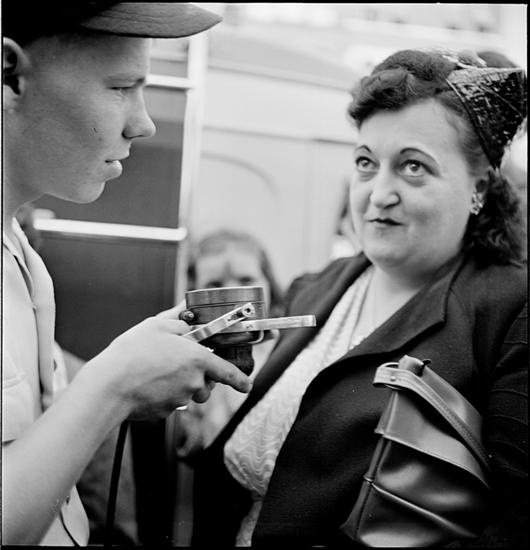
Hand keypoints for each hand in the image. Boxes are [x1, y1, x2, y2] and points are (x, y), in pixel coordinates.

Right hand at [92, 315, 250, 420]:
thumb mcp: (156, 325)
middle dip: (200, 376)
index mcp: (198, 359)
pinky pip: (171, 402)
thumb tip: (187, 309)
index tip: (247, 385)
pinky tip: (149, 383)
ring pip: (190, 394)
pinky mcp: (165, 412)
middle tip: (180, 364)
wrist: (109, 386)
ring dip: (183, 385)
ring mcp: (180, 399)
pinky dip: (165, 395)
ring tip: (160, 372)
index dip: (240, 380)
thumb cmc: (132, 352)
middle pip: (207, 383)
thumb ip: (178, 318)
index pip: (229, 372)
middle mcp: (193, 381)